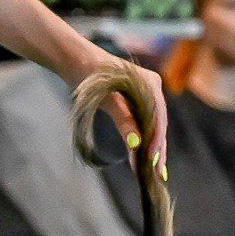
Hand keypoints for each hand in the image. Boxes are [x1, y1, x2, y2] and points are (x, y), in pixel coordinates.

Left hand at [88, 57, 168, 173]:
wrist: (75, 60)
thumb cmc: (90, 76)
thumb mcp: (107, 99)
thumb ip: (124, 120)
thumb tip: (136, 145)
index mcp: (151, 83)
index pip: (159, 117)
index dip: (156, 141)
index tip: (152, 161)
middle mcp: (153, 88)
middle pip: (158, 123)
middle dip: (156, 150)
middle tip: (156, 175)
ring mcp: (146, 94)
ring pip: (152, 125)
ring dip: (150, 147)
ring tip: (150, 171)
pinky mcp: (136, 100)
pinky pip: (143, 122)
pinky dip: (142, 139)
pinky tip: (140, 157)